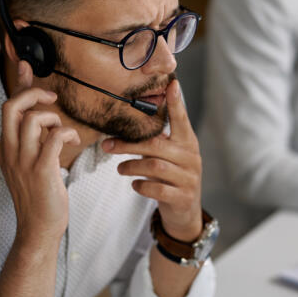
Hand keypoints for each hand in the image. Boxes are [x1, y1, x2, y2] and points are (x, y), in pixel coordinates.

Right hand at [0, 61, 80, 244]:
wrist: (38, 228)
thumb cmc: (40, 193)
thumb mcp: (32, 161)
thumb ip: (35, 136)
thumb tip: (42, 114)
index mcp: (6, 146)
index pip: (8, 106)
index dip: (18, 83)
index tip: (25, 63)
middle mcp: (10, 150)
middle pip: (11, 106)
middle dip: (33, 92)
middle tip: (52, 97)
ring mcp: (23, 161)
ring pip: (32, 119)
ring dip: (53, 117)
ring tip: (63, 131)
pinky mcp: (41, 171)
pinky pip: (52, 139)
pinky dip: (65, 133)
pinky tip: (73, 141)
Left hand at [102, 79, 202, 241]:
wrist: (185, 212)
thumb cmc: (171, 177)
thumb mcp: (169, 156)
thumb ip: (157, 140)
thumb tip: (128, 121)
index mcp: (187, 142)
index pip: (181, 119)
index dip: (176, 103)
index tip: (171, 85)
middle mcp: (191, 157)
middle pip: (157, 144)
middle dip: (128, 144)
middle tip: (106, 145)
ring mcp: (189, 178)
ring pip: (155, 166)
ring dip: (131, 166)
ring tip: (119, 168)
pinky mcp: (183, 197)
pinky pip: (158, 189)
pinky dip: (141, 185)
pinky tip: (134, 184)